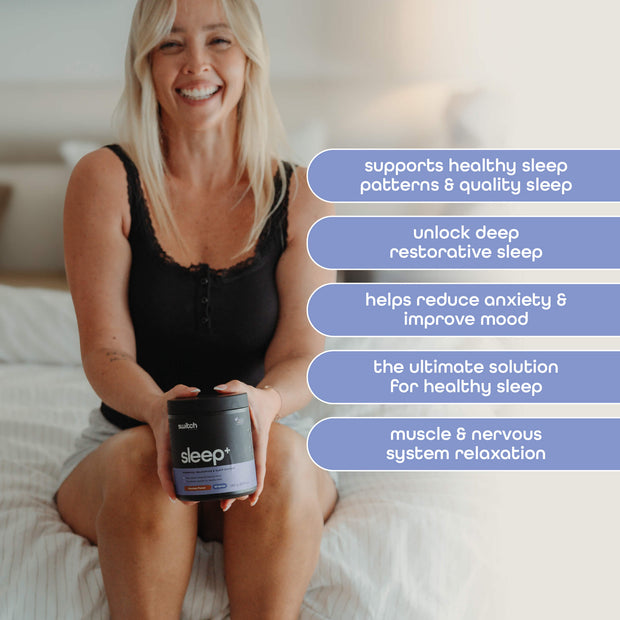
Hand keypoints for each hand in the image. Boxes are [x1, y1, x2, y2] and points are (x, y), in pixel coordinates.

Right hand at [146, 384, 200, 503]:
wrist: (156, 406)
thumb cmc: (165, 401)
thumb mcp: (174, 393)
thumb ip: (182, 392)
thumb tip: (194, 392)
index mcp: (166, 441)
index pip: (164, 465)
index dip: (168, 481)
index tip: (173, 495)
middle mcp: (170, 449)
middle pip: (173, 475)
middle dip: (179, 489)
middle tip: (191, 503)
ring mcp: (176, 451)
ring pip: (181, 473)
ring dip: (188, 486)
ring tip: (202, 500)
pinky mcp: (183, 450)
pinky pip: (187, 465)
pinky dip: (193, 476)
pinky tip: (206, 484)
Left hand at [213, 380, 280, 510]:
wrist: (266, 399)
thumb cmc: (256, 397)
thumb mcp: (245, 389)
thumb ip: (233, 387)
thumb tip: (218, 390)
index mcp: (257, 440)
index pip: (258, 464)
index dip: (256, 482)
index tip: (251, 499)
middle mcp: (253, 449)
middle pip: (248, 476)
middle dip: (239, 492)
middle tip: (226, 506)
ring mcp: (247, 451)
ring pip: (242, 475)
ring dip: (234, 490)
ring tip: (222, 505)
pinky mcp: (241, 449)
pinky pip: (237, 467)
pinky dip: (231, 479)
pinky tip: (220, 489)